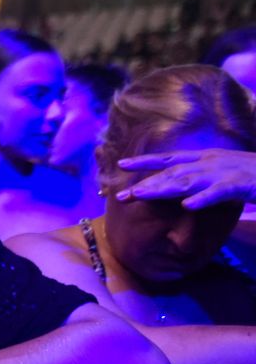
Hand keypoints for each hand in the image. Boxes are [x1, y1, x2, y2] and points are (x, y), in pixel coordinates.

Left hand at [116, 149, 255, 207]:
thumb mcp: (226, 174)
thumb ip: (204, 179)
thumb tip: (184, 191)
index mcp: (208, 158)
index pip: (170, 159)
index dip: (145, 161)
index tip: (121, 165)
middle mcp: (212, 161)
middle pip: (172, 173)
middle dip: (146, 183)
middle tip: (122, 195)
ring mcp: (226, 172)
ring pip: (189, 181)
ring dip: (163, 188)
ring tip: (141, 196)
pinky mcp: (242, 184)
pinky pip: (220, 192)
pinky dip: (203, 198)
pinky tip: (187, 205)